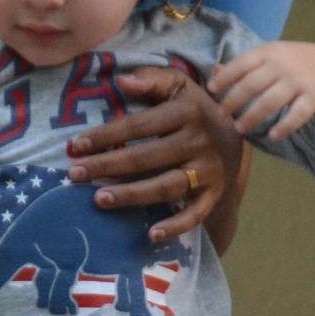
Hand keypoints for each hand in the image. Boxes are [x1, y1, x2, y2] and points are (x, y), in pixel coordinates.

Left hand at [67, 67, 245, 241]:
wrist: (240, 134)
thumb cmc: (195, 108)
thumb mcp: (178, 85)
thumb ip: (151, 80)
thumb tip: (122, 82)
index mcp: (186, 112)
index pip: (139, 125)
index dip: (106, 136)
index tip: (76, 146)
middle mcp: (198, 142)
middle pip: (146, 157)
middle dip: (108, 166)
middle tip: (74, 175)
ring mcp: (207, 171)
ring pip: (166, 186)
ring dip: (132, 195)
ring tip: (99, 199)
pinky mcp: (213, 193)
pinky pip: (195, 214)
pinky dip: (175, 226)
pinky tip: (150, 234)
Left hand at [205, 40, 314, 141]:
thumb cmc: (291, 62)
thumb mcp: (269, 55)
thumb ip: (243, 64)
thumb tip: (214, 72)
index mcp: (268, 52)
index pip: (242, 63)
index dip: (225, 76)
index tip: (211, 89)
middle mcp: (282, 66)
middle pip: (253, 84)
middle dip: (234, 100)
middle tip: (222, 114)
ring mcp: (298, 82)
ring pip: (271, 101)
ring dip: (252, 116)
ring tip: (239, 128)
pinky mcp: (313, 98)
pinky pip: (297, 114)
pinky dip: (285, 126)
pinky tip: (273, 136)